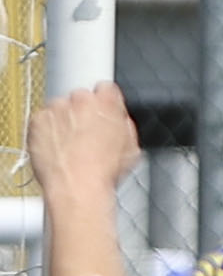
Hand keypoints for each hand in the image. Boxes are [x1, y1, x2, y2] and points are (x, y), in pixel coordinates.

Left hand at [26, 83, 139, 211]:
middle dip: (83, 112)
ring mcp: (57, 109)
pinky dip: (47, 130)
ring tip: (70, 145)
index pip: (106, 89)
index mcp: (108, 102)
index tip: (103, 114)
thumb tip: (119, 120)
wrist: (77, 186)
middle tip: (86, 134)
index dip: (105, 103)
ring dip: (64, 121)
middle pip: (81, 98)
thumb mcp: (131, 147)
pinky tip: (57, 147)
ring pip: (60, 108)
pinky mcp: (38, 120)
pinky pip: (42, 119)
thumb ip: (124, 124)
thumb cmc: (103, 172)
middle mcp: (81, 100)